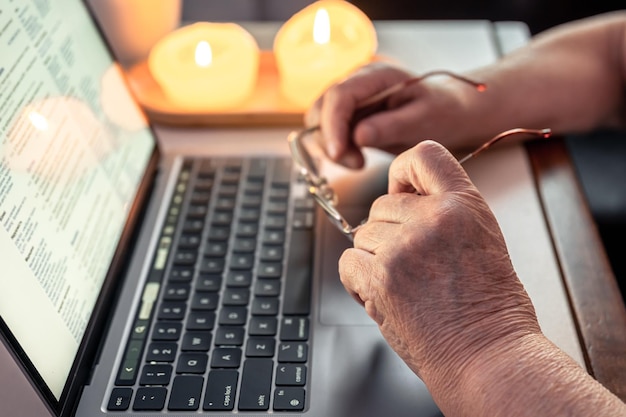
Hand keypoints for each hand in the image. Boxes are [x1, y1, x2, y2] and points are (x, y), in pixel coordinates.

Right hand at [305, 62, 476, 168]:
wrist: (449, 113)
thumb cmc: (442, 113)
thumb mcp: (424, 120)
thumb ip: (392, 126)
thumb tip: (358, 135)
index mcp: (377, 76)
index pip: (340, 95)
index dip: (333, 126)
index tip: (339, 154)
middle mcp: (358, 83)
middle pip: (322, 108)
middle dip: (330, 139)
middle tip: (356, 163)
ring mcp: (352, 99)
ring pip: (320, 123)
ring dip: (332, 147)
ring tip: (359, 162)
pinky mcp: (349, 116)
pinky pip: (329, 133)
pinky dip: (337, 150)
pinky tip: (357, 160)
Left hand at [338, 140, 540, 382]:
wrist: (488, 355)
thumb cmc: (489, 308)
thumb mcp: (482, 239)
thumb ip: (444, 212)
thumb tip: (401, 200)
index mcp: (465, 206)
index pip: (423, 156)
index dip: (402, 172)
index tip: (400, 191)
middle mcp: (434, 219)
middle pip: (381, 205)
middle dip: (388, 232)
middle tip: (413, 264)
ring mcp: (405, 247)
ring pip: (363, 235)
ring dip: (375, 259)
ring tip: (405, 285)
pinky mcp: (381, 277)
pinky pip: (348, 262)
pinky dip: (358, 280)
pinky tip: (383, 296)